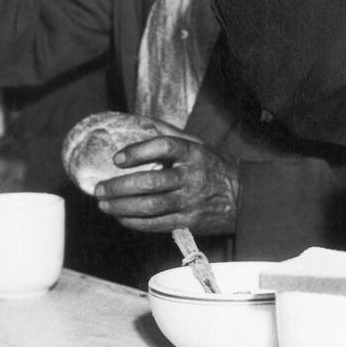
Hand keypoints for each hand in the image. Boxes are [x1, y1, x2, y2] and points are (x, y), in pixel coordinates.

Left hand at [94, 132, 239, 234]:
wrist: (246, 196)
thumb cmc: (215, 166)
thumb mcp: (199, 144)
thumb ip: (170, 134)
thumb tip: (138, 122)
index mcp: (194, 152)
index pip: (163, 146)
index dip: (137, 151)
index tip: (117, 158)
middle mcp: (192, 176)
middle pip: (150, 182)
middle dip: (119, 186)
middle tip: (99, 189)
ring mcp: (191, 201)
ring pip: (150, 206)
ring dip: (122, 207)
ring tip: (104, 204)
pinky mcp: (190, 222)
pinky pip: (157, 224)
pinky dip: (135, 222)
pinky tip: (122, 218)